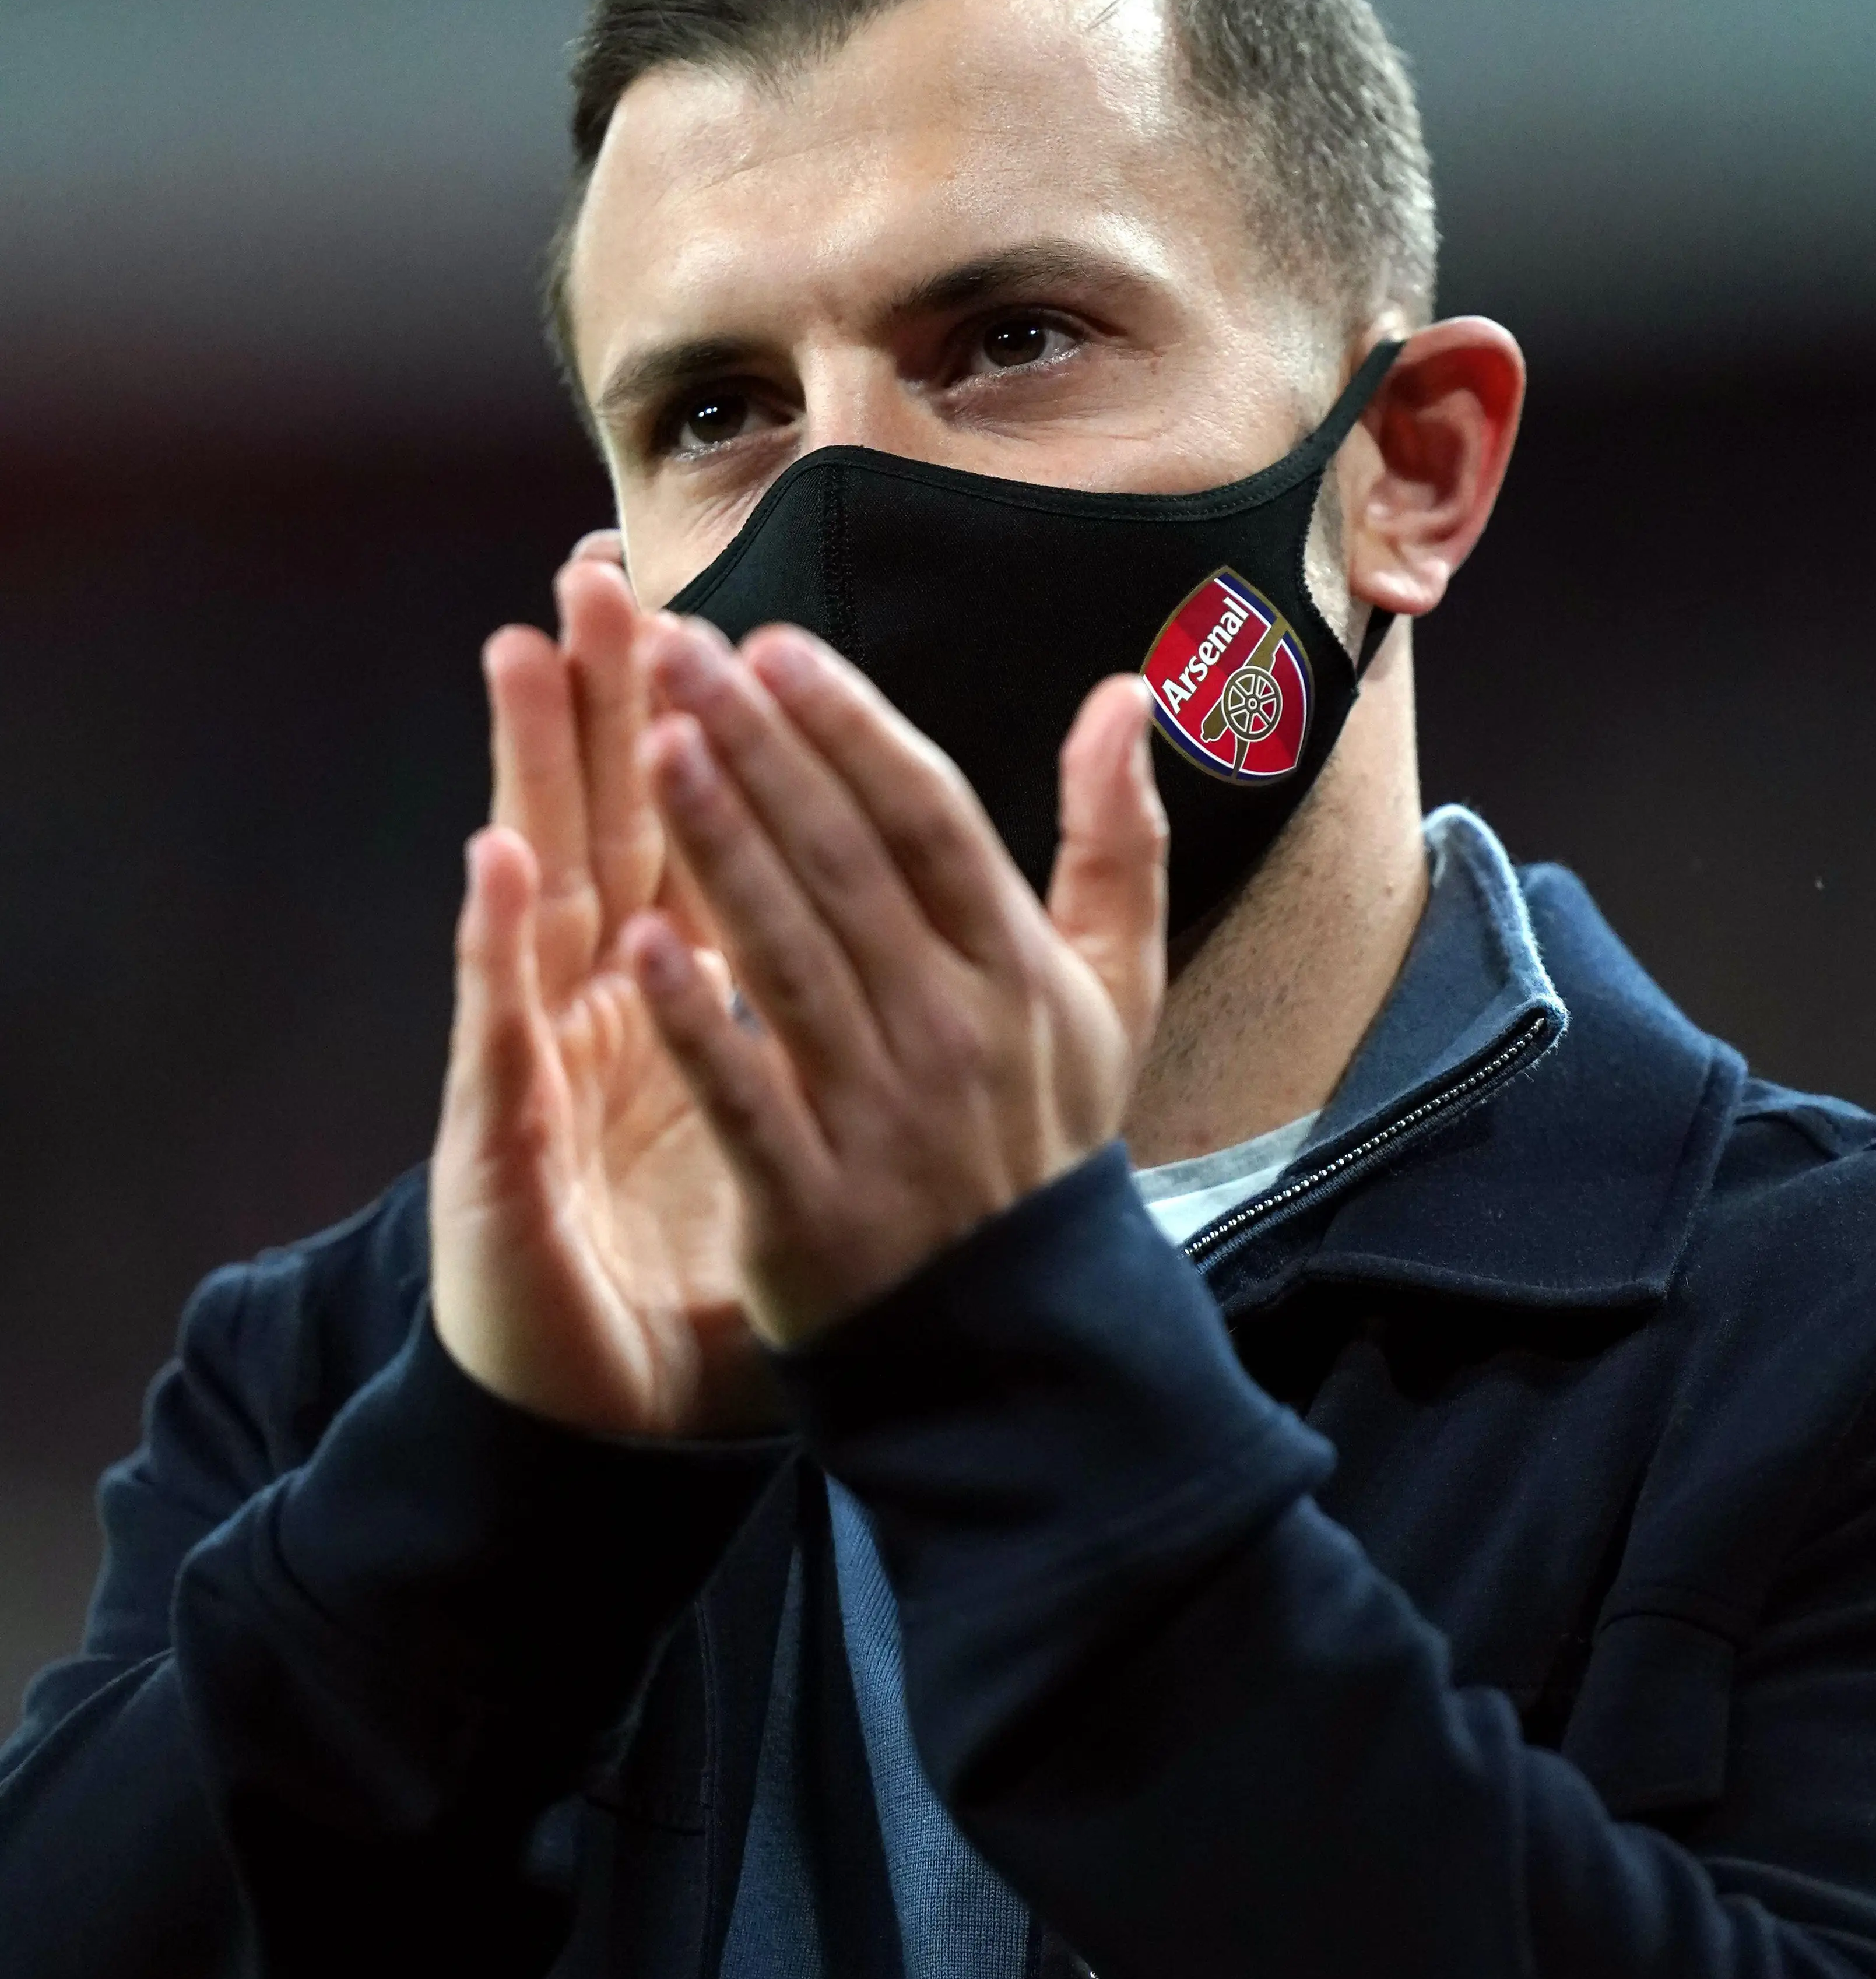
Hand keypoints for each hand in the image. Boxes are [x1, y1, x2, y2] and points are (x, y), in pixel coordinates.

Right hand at [428, 542, 776, 1433]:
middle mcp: (605, 1005)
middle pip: (603, 823)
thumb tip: (915, 902)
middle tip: (596, 569)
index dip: (697, 722)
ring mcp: (547, 1065)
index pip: (692, 828)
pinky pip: (504, 1037)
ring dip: (527, 771)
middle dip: (599, 696)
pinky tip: (498, 867)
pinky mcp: (503, 1142)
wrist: (624, 1404)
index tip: (707, 599)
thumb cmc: (719, 1245)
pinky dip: (499, 952)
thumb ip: (850, 1004)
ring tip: (519, 652)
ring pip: (537, 893)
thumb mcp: (804, 1120)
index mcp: (685, 988)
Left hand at [620, 621, 1167, 1347]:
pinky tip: (640, 943)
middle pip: (848, 866)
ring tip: (651, 746)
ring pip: (793, 960)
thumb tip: (1131, 691)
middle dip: (760, 750)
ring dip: (723, 848)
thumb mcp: (1116, 990)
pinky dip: (697, 1024)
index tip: (772, 645)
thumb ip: (1117, 839)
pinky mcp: (812, 1205)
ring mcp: (883, 1119)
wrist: (1017, 1333)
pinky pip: (748, 1099)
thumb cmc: (1045, 1136)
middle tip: (676, 652)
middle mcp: (954, 1030)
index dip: (851, 727)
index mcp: (1017, 970)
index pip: (929, 820)